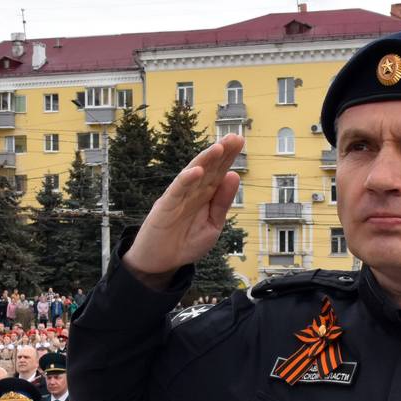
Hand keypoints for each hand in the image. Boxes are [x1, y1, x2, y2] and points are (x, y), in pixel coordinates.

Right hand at [123, 135, 244, 278]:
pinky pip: (177, 191)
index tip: (239, 140)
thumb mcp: (212, 225)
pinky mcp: (166, 207)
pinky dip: (186, 180)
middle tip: (235, 137)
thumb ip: (222, 203)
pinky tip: (197, 171)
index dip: (228, 157)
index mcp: (205, 196)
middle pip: (208, 169)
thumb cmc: (186, 243)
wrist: (161, 262)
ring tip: (219, 148)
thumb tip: (234, 176)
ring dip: (205, 161)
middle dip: (221, 153)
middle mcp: (192, 192)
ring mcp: (179, 197)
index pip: (219, 172)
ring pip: (193, 175)